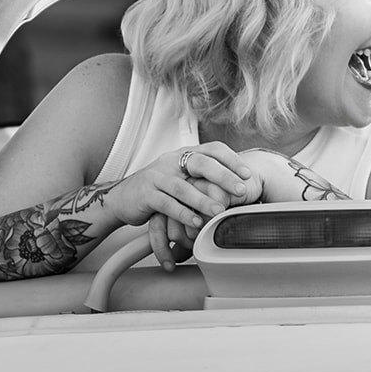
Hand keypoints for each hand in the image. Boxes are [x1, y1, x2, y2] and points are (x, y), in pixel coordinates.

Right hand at [103, 143, 255, 267]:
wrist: (123, 197)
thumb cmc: (159, 189)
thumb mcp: (182, 177)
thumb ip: (204, 177)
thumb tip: (238, 183)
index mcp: (184, 155)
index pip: (212, 149)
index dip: (232, 160)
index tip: (248, 174)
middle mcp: (171, 161)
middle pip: (200, 163)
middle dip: (224, 176)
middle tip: (241, 190)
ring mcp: (157, 177)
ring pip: (183, 187)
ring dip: (203, 200)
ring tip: (219, 211)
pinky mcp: (146, 194)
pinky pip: (166, 204)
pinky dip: (183, 214)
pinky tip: (195, 222)